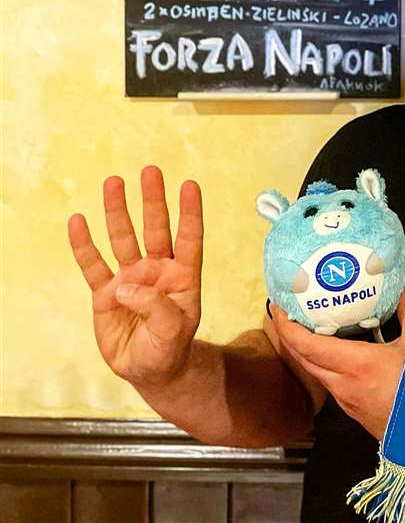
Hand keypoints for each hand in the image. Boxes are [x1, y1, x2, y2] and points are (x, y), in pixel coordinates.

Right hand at [68, 167, 202, 390]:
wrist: (148, 370)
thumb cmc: (168, 348)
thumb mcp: (173, 333)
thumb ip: (157, 308)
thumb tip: (127, 287)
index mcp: (182, 275)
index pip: (188, 238)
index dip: (190, 212)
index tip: (190, 185)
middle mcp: (157, 270)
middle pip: (155, 228)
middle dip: (153, 200)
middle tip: (150, 171)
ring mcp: (130, 278)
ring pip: (123, 238)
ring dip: (118, 211)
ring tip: (113, 183)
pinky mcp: (106, 293)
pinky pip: (93, 265)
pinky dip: (84, 245)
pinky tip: (78, 222)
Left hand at [270, 288, 404, 440]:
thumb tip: (401, 287)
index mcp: (355, 364)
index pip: (307, 346)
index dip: (287, 326)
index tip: (279, 305)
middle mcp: (342, 382)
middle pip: (303, 357)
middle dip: (290, 332)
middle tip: (290, 308)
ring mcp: (344, 398)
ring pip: (314, 370)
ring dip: (305, 347)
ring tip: (308, 323)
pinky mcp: (351, 407)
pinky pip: (328, 379)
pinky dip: (321, 360)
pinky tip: (333, 347)